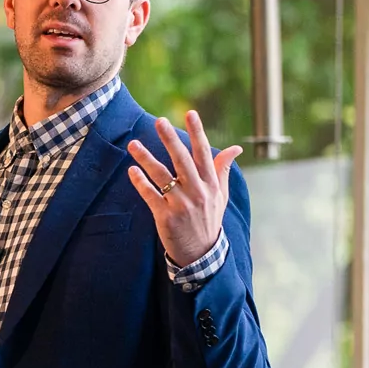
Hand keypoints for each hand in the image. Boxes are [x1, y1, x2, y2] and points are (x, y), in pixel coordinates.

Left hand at [126, 110, 241, 267]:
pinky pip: (151, 196)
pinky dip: (141, 183)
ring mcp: (181, 205)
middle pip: (182, 161)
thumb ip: (223, 170)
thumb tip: (236, 149)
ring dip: (146, 159)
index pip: (204, 153)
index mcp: (210, 185)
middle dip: (171, 140)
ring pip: (162, 177)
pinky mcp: (166, 217)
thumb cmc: (209, 220)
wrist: (201, 254)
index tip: (190, 113)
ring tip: (133, 144)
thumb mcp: (221, 195)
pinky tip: (132, 171)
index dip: (198, 132)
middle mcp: (197, 192)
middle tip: (159, 121)